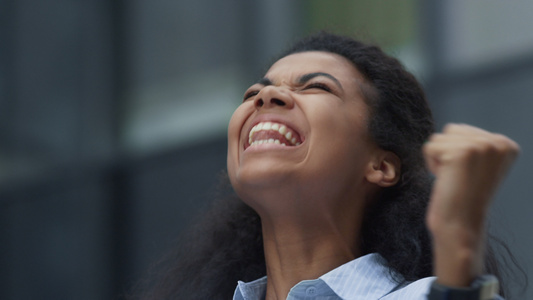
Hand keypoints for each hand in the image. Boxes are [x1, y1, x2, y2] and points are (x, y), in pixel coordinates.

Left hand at [423, 124, 519, 286]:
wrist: (461, 225)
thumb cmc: (464, 198)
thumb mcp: (479, 165)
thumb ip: (474, 145)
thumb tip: (453, 128)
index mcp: (506, 145)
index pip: (463, 130)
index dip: (457, 154)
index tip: (469, 175)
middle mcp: (499, 142)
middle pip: (451, 130)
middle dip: (447, 154)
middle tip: (460, 178)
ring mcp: (482, 146)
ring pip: (439, 137)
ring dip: (439, 159)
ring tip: (454, 178)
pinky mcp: (463, 152)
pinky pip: (430, 147)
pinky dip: (431, 165)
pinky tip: (446, 180)